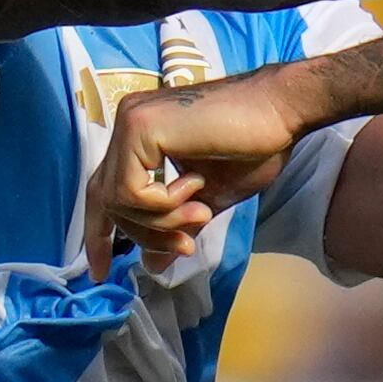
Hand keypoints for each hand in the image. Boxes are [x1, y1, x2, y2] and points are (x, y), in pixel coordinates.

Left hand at [99, 67, 319, 265]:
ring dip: (162, 221)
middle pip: (108, 200)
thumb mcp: (208, 197)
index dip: (99, 234)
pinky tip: (196, 184)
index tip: (102, 271)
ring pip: (118, 200)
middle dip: (144, 235)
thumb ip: (175, 224)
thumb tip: (153, 263)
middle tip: (185, 247)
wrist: (283, 109)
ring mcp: (131, 122)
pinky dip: (164, 204)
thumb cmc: (255, 145)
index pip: (103, 190)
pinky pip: (131, 192)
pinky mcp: (139, 128)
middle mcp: (128, 123)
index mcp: (142, 135)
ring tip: (202, 212)